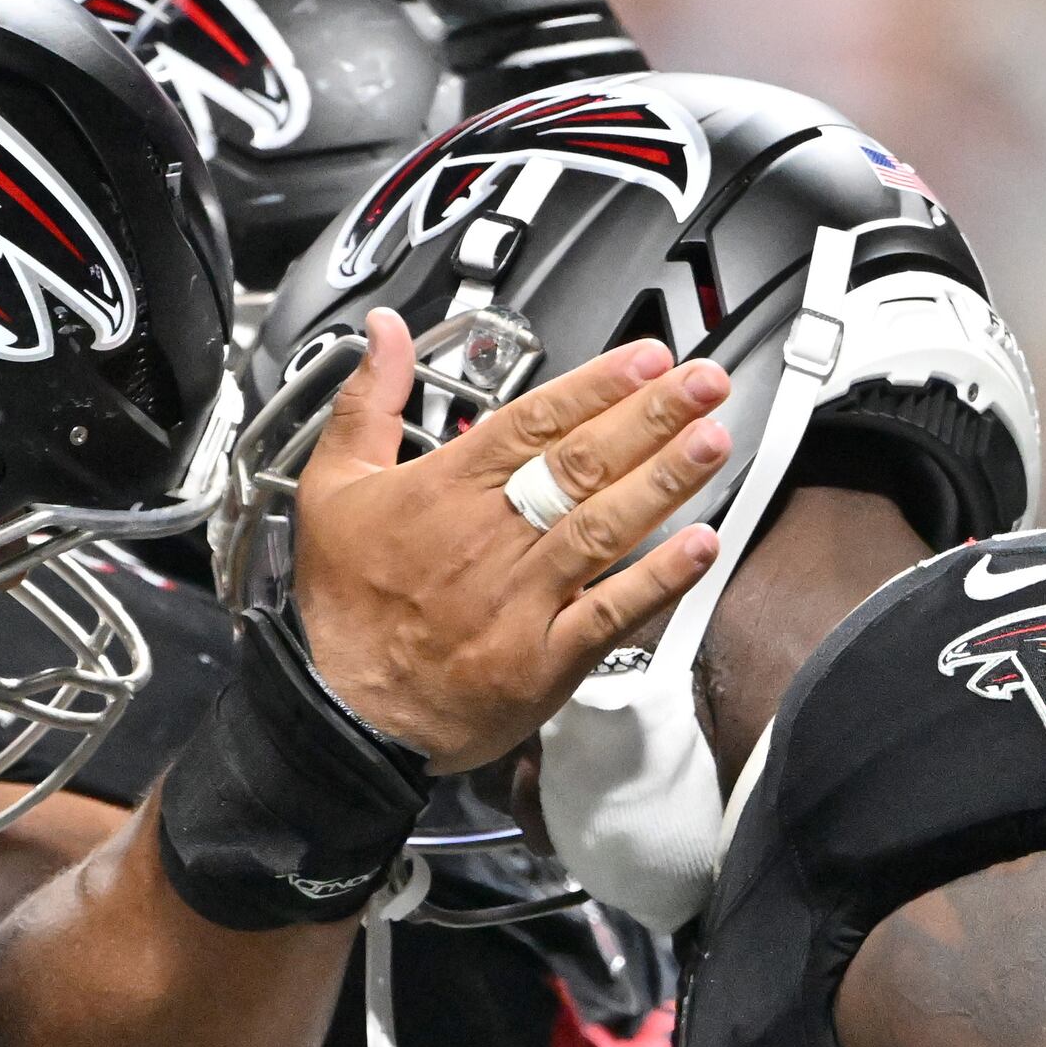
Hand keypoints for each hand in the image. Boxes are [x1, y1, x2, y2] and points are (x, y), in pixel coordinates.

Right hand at [289, 310, 731, 771]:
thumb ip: (369, 402)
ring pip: (603, 527)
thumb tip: (384, 333)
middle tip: (704, 382)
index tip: (647, 358)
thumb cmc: (345, 607)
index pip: (534, 421)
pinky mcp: (543, 657)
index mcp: (446, 490)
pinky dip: (658, 580)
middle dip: (651, 417)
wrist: (343, 713)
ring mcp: (522, 598)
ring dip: (664, 481)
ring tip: (712, 440)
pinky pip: (609, 612)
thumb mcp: (333, 488)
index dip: (597, 385)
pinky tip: (700, 547)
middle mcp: (492, 537)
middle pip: (582, 464)